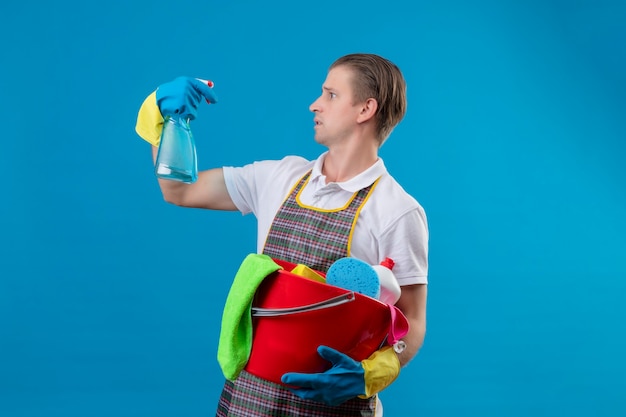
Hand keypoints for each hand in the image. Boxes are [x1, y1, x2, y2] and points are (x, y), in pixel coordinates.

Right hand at [156, 76, 217, 119]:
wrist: (157, 100)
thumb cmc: (171, 93)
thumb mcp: (183, 86)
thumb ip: (197, 85)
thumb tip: (211, 84)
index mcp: (187, 81)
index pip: (202, 88)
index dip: (210, 95)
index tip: (215, 101)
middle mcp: (187, 87)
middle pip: (198, 100)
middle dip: (192, 104)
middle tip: (180, 101)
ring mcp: (184, 96)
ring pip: (195, 109)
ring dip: (188, 110)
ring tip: (178, 106)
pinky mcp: (183, 105)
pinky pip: (191, 114)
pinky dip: (187, 115)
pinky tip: (178, 111)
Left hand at [281, 345, 399, 405]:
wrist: (365, 382)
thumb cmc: (352, 369)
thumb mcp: (342, 359)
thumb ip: (330, 354)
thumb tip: (319, 348)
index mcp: (324, 381)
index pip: (304, 381)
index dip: (293, 379)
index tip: (283, 377)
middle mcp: (324, 391)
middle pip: (304, 393)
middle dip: (295, 389)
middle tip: (289, 384)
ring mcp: (328, 398)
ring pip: (311, 397)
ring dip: (304, 392)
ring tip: (299, 387)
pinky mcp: (333, 401)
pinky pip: (319, 399)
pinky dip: (314, 395)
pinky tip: (314, 390)